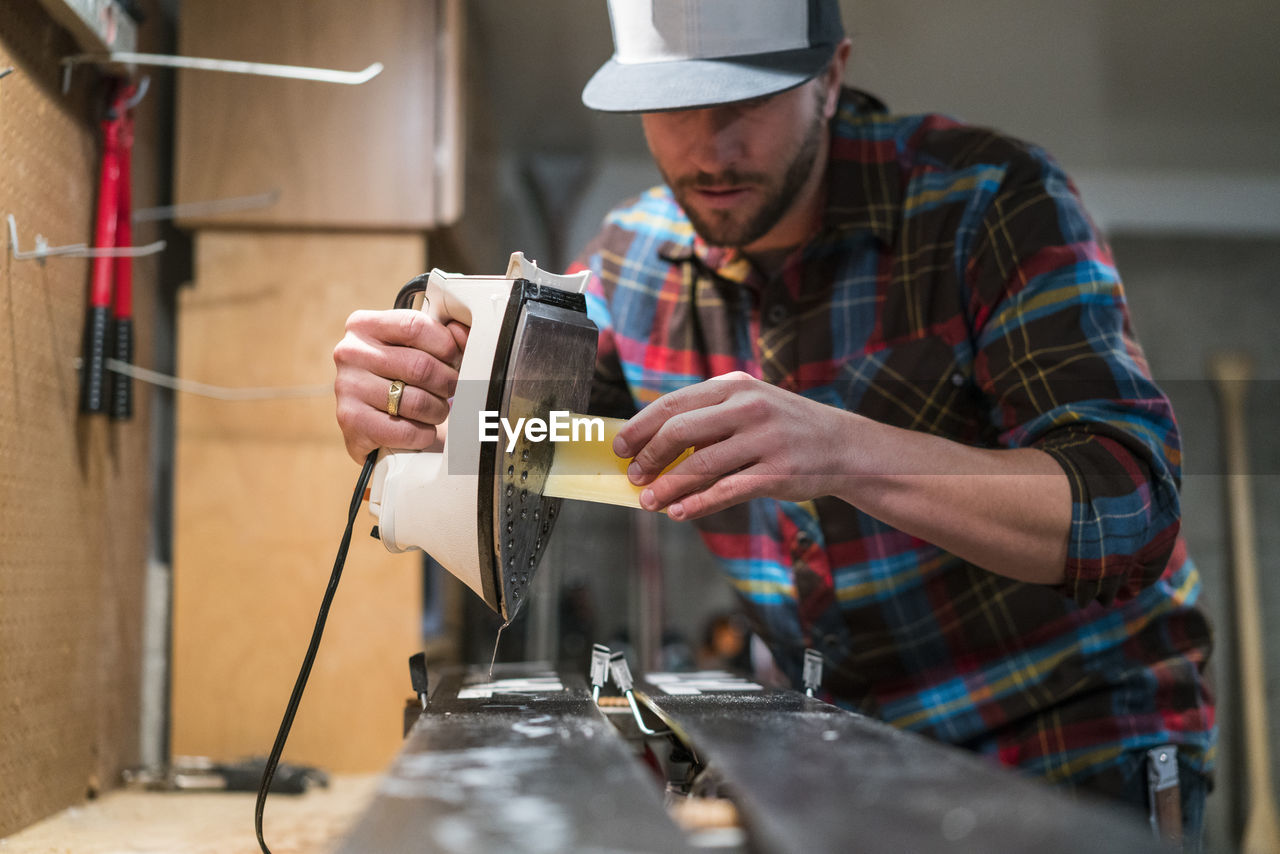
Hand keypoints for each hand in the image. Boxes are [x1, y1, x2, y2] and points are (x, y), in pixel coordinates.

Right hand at [333, 309, 468, 461]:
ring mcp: (347, 388)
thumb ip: (442, 336)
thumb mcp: (416, 349)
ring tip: (435, 410)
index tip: (454, 359)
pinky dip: (423, 434)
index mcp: (364, 325)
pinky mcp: (352, 422)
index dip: (446, 346)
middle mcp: (350, 353)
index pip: (415, 326)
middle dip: (447, 383)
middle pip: (420, 366)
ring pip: (417, 402)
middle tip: (450, 390)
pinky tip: (420, 429)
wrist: (371, 423)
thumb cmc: (398, 378)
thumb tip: (461, 332)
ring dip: (437, 410)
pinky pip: (407, 432)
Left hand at [612, 372, 854, 519]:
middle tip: (634, 476)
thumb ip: (708, 417)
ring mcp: (764, 440)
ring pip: (700, 465)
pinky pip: (726, 491)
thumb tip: (653, 444)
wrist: (843, 446)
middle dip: (650, 456)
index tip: (619, 447)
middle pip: (681, 431)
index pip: (673, 403)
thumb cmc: (784, 427)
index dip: (640, 427)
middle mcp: (748, 407)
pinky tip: (679, 512)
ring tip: (649, 501)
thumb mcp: (750, 405)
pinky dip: (697, 504)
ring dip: (668, 487)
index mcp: (734, 387)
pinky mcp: (777, 473)